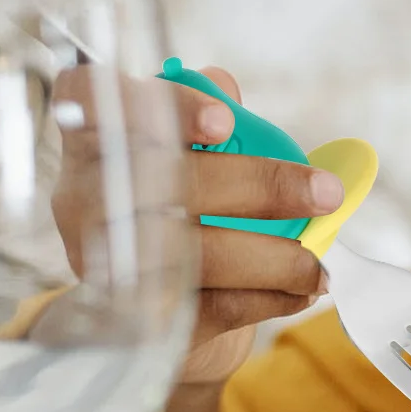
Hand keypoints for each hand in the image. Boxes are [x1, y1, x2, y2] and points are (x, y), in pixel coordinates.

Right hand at [51, 64, 343, 387]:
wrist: (149, 309)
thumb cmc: (178, 204)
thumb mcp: (188, 150)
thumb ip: (207, 109)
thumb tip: (226, 91)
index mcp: (95, 137)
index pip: (93, 96)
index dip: (157, 106)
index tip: (225, 124)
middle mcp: (84, 197)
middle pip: (163, 182)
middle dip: (258, 187)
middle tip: (326, 194)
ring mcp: (102, 262)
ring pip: (191, 256)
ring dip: (272, 259)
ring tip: (318, 265)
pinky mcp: (131, 320)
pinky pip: (207, 307)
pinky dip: (266, 299)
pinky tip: (301, 291)